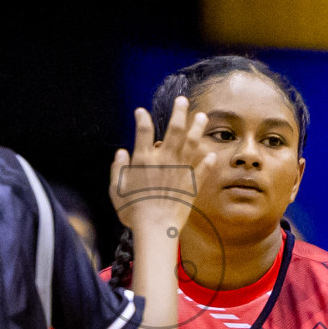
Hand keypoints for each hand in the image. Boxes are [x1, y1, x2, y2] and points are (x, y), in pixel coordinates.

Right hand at [109, 97, 217, 237]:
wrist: (155, 228)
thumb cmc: (132, 211)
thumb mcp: (116, 189)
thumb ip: (117, 169)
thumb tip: (121, 153)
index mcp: (143, 159)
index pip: (143, 130)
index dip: (142, 118)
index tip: (141, 112)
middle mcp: (164, 160)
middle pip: (174, 129)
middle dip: (179, 112)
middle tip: (183, 100)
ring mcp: (180, 170)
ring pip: (192, 143)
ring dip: (198, 128)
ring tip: (202, 117)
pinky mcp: (191, 184)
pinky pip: (202, 169)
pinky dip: (207, 161)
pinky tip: (212, 154)